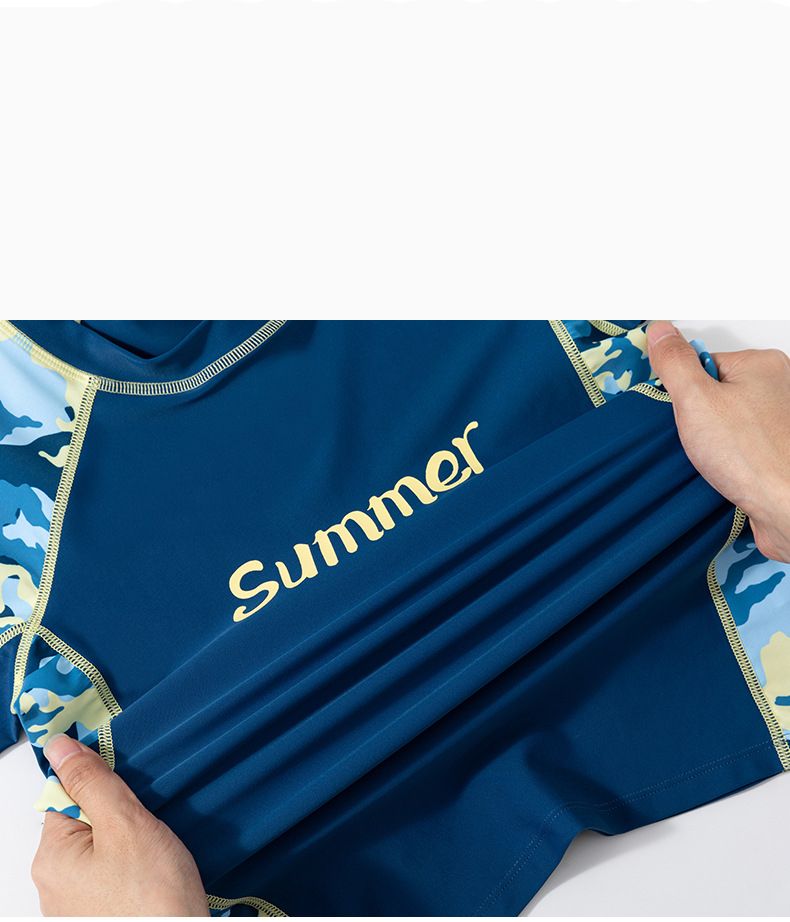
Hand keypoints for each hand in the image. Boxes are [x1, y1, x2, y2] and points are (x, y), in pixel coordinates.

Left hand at [32, 734, 208, 916]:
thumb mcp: (125, 824)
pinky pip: (113, 875)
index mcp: (52, 856)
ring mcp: (76, 905)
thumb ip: (92, 782)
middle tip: (148, 824)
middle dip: (119, 814)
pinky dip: (134, 867)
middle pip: (84, 821)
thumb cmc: (153, 899)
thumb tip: (59, 747)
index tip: (127, 786)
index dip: (99, 783)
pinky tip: (154, 872)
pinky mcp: (100, 914)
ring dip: (129, 841)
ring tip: (155, 852)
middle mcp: (54, 884)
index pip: (65, 795)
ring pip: (102, 848)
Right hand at [647, 320, 789, 562]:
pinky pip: (738, 446)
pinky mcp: (776, 451)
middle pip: (716, 390)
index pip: (704, 361)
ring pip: (726, 421)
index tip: (678, 409)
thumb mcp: (696, 400)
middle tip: (694, 435)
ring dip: (709, 440)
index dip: (683, 388)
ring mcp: (780, 421)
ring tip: (709, 457)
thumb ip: (675, 363)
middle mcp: (778, 388)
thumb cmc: (753, 458)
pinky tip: (721, 471)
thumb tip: (660, 332)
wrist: (787, 509)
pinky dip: (725, 458)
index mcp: (762, 365)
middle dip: (696, 415)